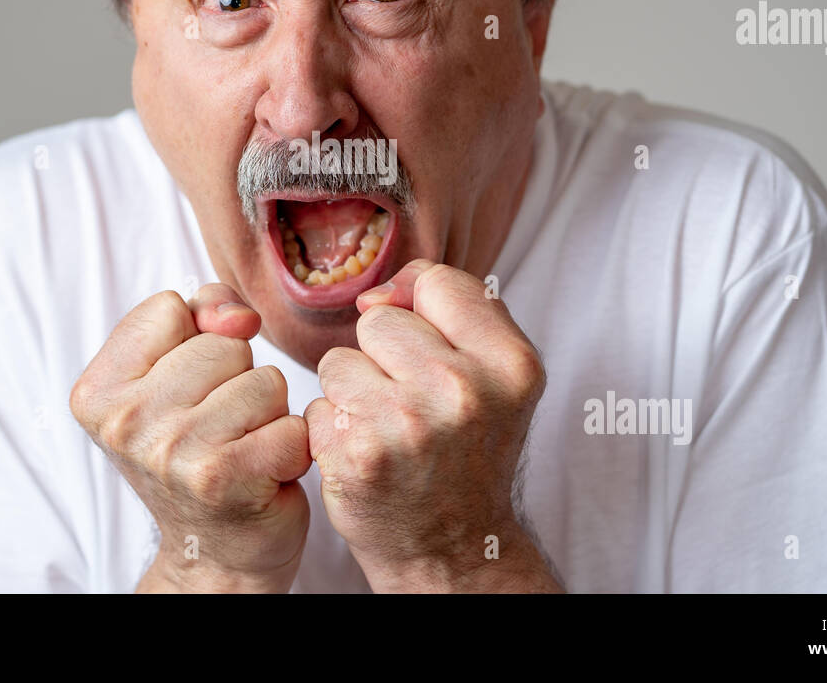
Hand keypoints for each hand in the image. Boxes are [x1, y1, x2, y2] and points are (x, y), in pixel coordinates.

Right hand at [70, 284, 311, 592]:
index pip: (170, 308)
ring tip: (241, 449)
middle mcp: (125, 422)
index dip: (198, 338)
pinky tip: (264, 473)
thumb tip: (238, 317)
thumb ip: (201, 317)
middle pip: (223, 344)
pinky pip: (292, 424)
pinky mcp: (222, 477)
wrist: (213, 552)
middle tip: (218, 430)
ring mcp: (171, 450)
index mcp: (98, 391)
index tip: (189, 389)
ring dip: (267, 415)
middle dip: (237, 380)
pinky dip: (291, 448)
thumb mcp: (177, 374)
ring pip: (264, 380)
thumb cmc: (198, 454)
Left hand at [304, 260, 559, 591]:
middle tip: (413, 408)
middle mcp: (463, 389)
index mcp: (510, 363)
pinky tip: (366, 456)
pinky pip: (316, 405)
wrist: (451, 546)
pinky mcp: (357, 454)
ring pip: (339, 360)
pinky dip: (332, 430)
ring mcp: (407, 422)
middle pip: (378, 319)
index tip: (429, 353)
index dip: (420, 309)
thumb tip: (374, 296)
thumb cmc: (466, 450)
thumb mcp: (496, 375)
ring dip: (351, 393)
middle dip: (383, 357)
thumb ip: (454, 310)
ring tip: (387, 431)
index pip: (437, 281)